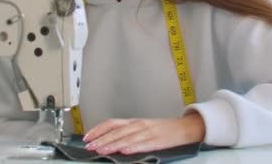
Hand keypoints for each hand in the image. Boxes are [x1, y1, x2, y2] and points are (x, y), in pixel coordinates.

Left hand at [82, 112, 204, 154]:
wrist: (184, 128)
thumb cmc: (163, 129)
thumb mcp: (143, 127)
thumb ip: (128, 132)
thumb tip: (109, 140)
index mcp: (134, 122)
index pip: (112, 123)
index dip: (98, 130)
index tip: (87, 137)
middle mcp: (139, 125)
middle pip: (116, 131)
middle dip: (101, 140)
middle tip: (90, 147)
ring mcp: (148, 132)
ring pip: (127, 138)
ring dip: (112, 144)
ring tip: (102, 151)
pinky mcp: (157, 141)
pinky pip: (143, 144)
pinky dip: (133, 147)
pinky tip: (125, 151)